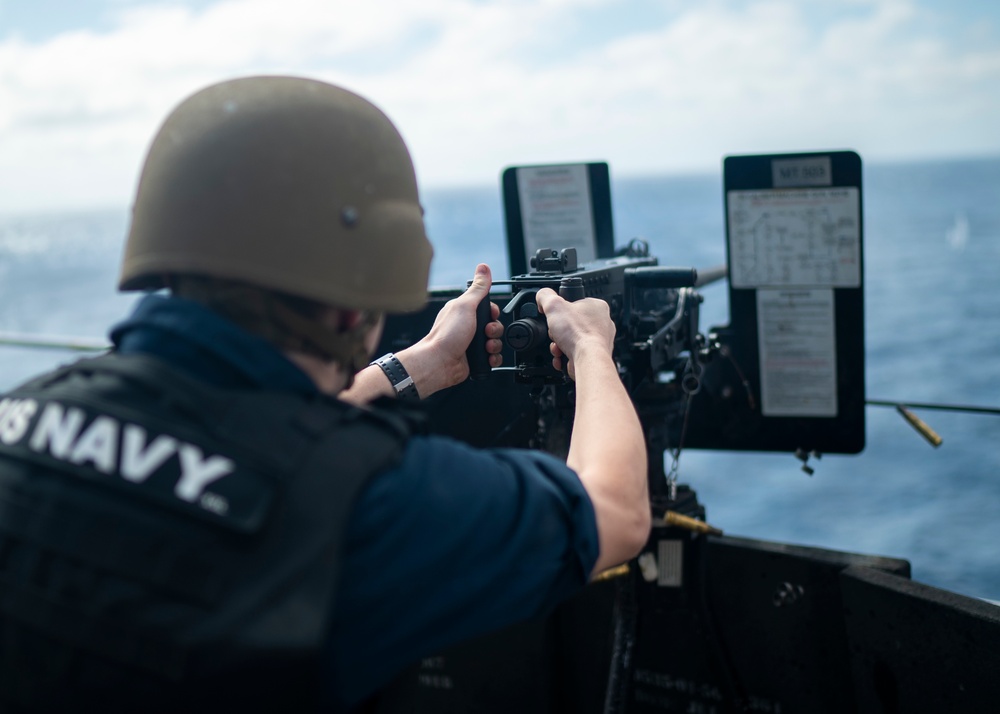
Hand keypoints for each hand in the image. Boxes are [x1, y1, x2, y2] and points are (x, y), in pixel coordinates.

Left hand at [396, 263, 503, 395]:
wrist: (439, 363)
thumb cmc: (446, 336)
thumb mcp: (465, 306)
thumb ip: (478, 288)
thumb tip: (483, 268)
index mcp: (463, 312)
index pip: (488, 308)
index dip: (493, 313)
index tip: (490, 316)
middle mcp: (467, 327)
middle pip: (494, 325)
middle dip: (495, 330)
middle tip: (486, 332)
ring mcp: (471, 343)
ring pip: (495, 341)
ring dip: (495, 345)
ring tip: (485, 347)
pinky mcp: (475, 358)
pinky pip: (492, 357)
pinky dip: (493, 358)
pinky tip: (487, 357)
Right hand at [534, 288, 615, 379]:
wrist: (587, 360)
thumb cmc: (578, 334)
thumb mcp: (554, 305)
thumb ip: (545, 296)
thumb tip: (542, 295)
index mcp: (597, 306)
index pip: (573, 304)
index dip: (560, 311)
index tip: (554, 316)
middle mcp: (601, 323)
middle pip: (570, 324)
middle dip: (558, 331)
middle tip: (557, 333)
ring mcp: (599, 340)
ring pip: (571, 340)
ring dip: (559, 345)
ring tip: (559, 347)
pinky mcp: (594, 355)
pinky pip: (574, 353)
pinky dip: (565, 356)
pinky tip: (562, 356)